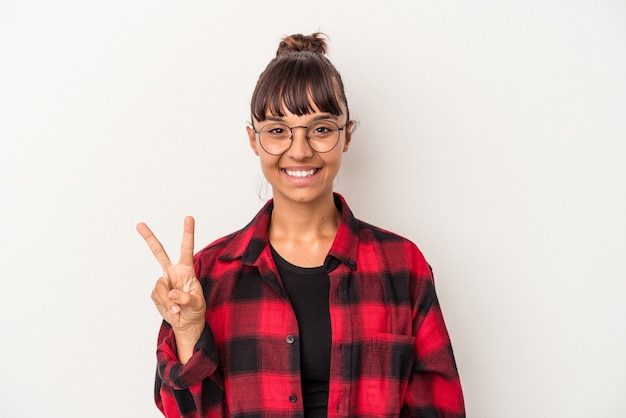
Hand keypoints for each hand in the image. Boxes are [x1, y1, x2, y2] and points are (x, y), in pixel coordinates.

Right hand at [137, 217, 205, 349]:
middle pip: (158, 253)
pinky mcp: (156, 293)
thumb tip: (173, 293)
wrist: (187, 323)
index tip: (189, 217)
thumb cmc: (195, 310)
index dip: (188, 233)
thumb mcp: (197, 304)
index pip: (186, 249)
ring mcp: (163, 282)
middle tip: (139, 224)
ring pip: (160, 286)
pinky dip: (165, 306)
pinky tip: (172, 311)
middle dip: (149, 238)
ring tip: (177, 309)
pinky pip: (157, 296)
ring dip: (168, 300)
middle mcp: (173, 272)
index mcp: (186, 270)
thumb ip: (187, 298)